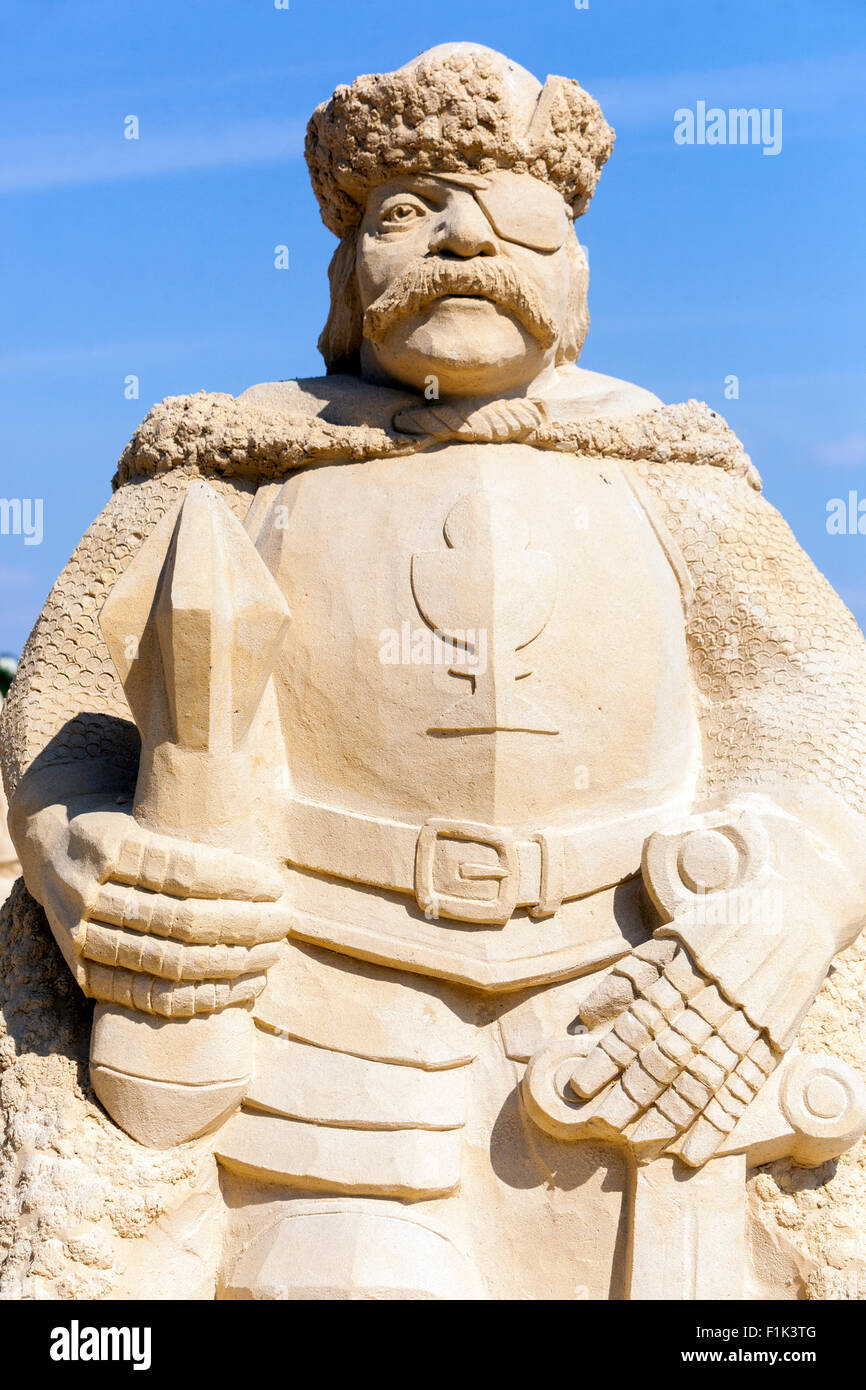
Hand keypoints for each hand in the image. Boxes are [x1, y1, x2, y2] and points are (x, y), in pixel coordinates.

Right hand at [13, 788, 288, 1017]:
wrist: (47, 844)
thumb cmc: (117, 826)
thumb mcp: (140, 812)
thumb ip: (188, 831)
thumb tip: (263, 850)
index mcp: (105, 845)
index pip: (181, 870)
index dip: (234, 881)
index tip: (274, 885)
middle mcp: (86, 892)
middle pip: (179, 921)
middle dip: (242, 925)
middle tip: (284, 921)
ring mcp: (79, 938)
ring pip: (167, 964)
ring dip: (229, 964)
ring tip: (272, 955)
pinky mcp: (82, 973)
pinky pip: (148, 997)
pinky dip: (201, 998)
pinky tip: (242, 988)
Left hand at [568, 939, 779, 1166]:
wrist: (798, 914)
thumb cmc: (724, 923)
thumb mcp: (673, 935)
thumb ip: (630, 975)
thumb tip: (585, 1016)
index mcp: (684, 975)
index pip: (637, 1025)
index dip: (607, 1059)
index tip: (580, 1086)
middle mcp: (714, 1004)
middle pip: (666, 1059)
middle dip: (632, 1096)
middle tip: (603, 1125)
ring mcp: (746, 1027)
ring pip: (702, 1082)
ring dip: (669, 1119)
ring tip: (641, 1146)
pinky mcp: (773, 1045)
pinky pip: (743, 1091)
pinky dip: (717, 1125)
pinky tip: (694, 1152)